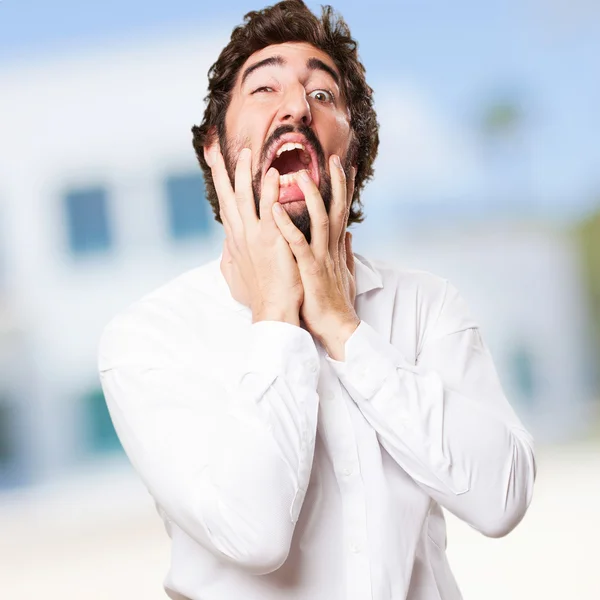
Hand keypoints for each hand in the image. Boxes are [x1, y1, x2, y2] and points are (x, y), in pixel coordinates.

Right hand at [206, 144, 302, 324]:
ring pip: (243, 198)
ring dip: (243, 173)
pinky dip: (269, 190)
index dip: (220, 186)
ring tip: (246, 152)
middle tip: (216, 151)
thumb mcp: (238, 277)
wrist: (273, 310)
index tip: (215, 168)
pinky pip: (269, 210)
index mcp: (236, 241)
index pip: (225, 207)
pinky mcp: (270, 240)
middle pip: (226, 197)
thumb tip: (226, 248)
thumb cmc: (260, 296)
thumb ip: (231, 259)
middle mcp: (240, 235)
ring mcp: (253, 237)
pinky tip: (273, 173)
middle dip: (221, 173)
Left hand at [271, 155, 358, 359]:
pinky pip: (297, 244)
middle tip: (335, 158)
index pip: (341, 211)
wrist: (337, 328)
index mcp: (335, 247)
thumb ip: (346, 251)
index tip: (345, 167)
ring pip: (320, 220)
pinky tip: (275, 209)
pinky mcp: (311, 270)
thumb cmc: (337, 303)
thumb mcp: (345, 273)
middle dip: (338, 182)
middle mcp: (331, 248)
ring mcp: (321, 257)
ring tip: (301, 174)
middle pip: (337, 208)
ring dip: (312, 196)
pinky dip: (287, 225)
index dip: (344, 188)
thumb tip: (350, 234)